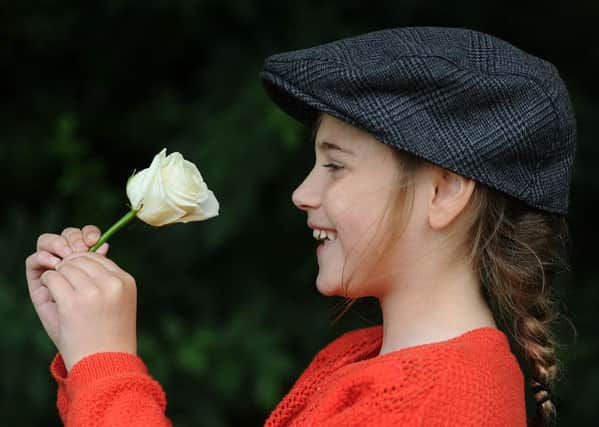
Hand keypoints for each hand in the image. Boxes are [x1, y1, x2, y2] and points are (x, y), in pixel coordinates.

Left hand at [26, 226, 135, 370]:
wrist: (104, 364)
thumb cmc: (109, 335)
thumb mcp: (119, 301)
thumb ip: (107, 276)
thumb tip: (97, 246)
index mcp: (126, 281)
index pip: (98, 257)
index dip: (82, 265)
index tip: (76, 280)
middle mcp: (112, 283)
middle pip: (80, 258)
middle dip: (68, 268)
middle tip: (65, 285)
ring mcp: (93, 291)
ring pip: (65, 266)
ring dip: (57, 276)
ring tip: (60, 293)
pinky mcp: (73, 302)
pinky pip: (52, 278)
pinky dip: (48, 284)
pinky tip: (53, 297)